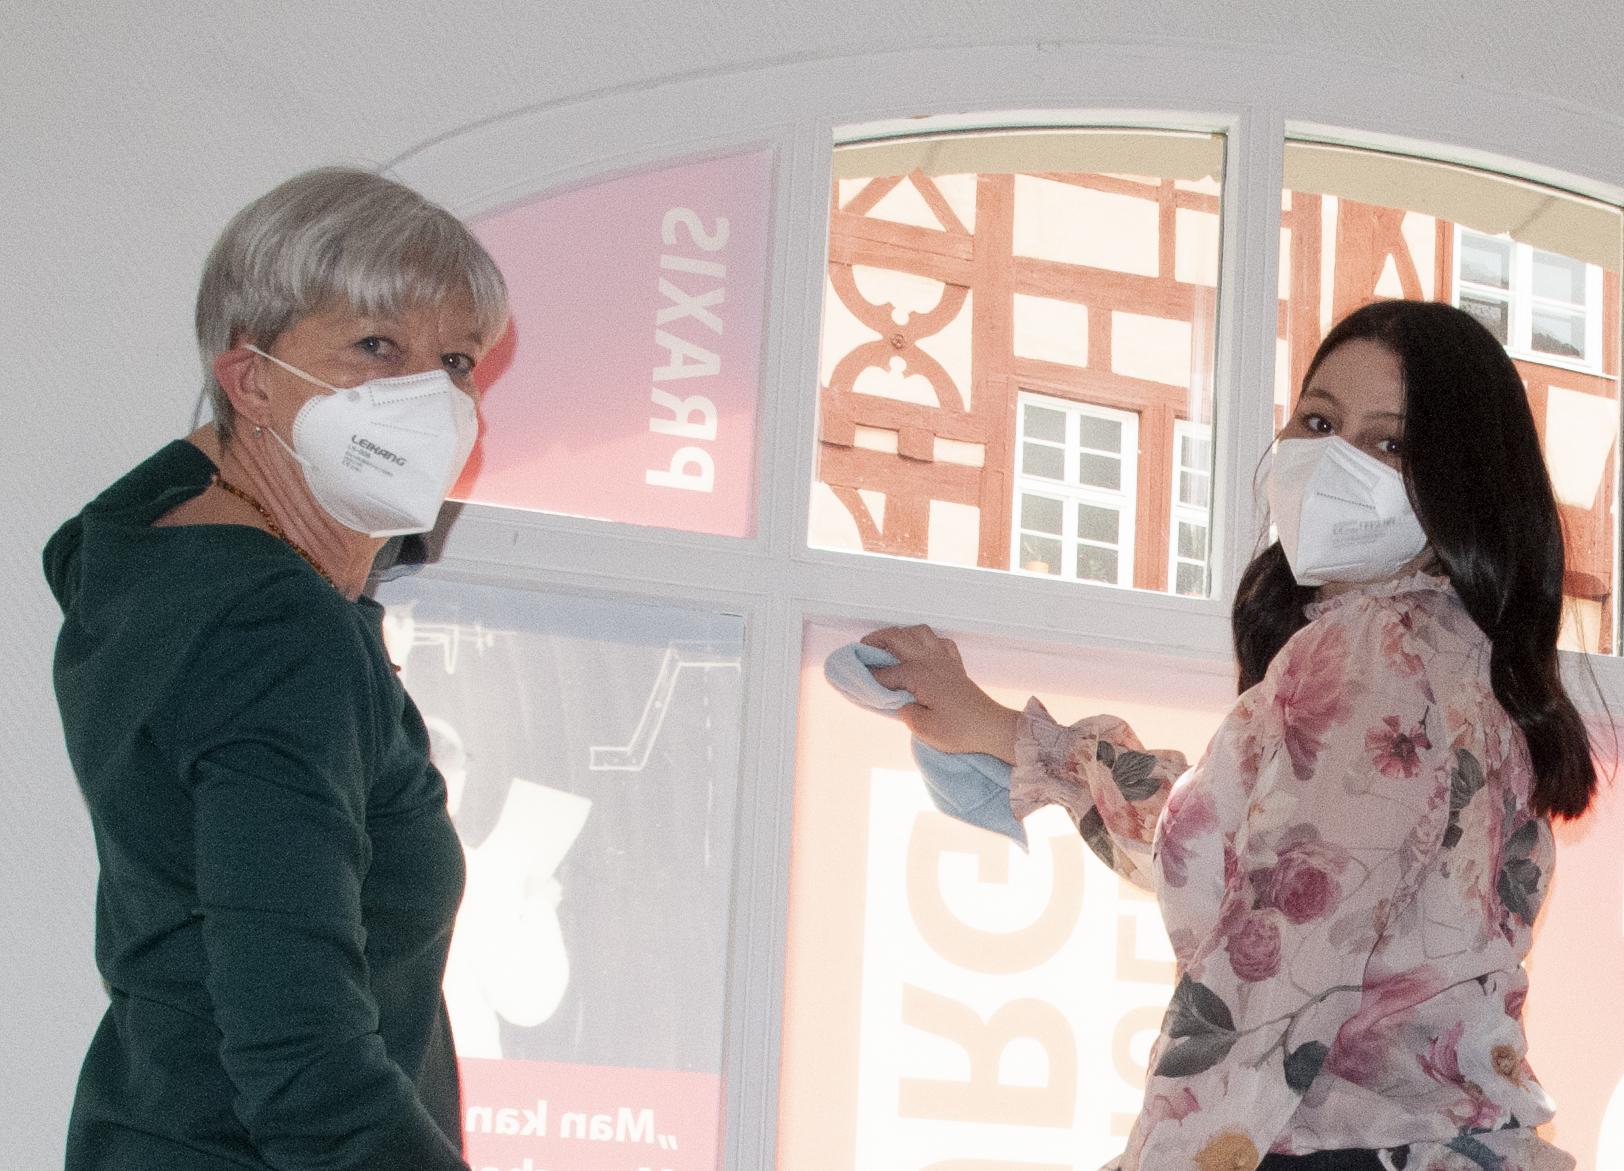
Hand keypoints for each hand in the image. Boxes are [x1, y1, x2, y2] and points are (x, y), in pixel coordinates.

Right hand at [861, 625, 1020, 760]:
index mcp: (919, 675)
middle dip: (876, 641)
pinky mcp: (955, 665)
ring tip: (888, 645)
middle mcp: (930, 660)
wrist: (991, 727)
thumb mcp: (923, 729)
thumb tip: (897, 700)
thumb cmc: (959, 731)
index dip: (870, 676)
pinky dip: (925, 641)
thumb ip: (903, 711)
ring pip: (918, 632)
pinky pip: (938, 641)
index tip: (857, 679)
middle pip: (898, 638)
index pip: (886, 672)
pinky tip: (920, 650)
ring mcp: (944, 659)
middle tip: (862, 650)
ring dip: (901, 634)